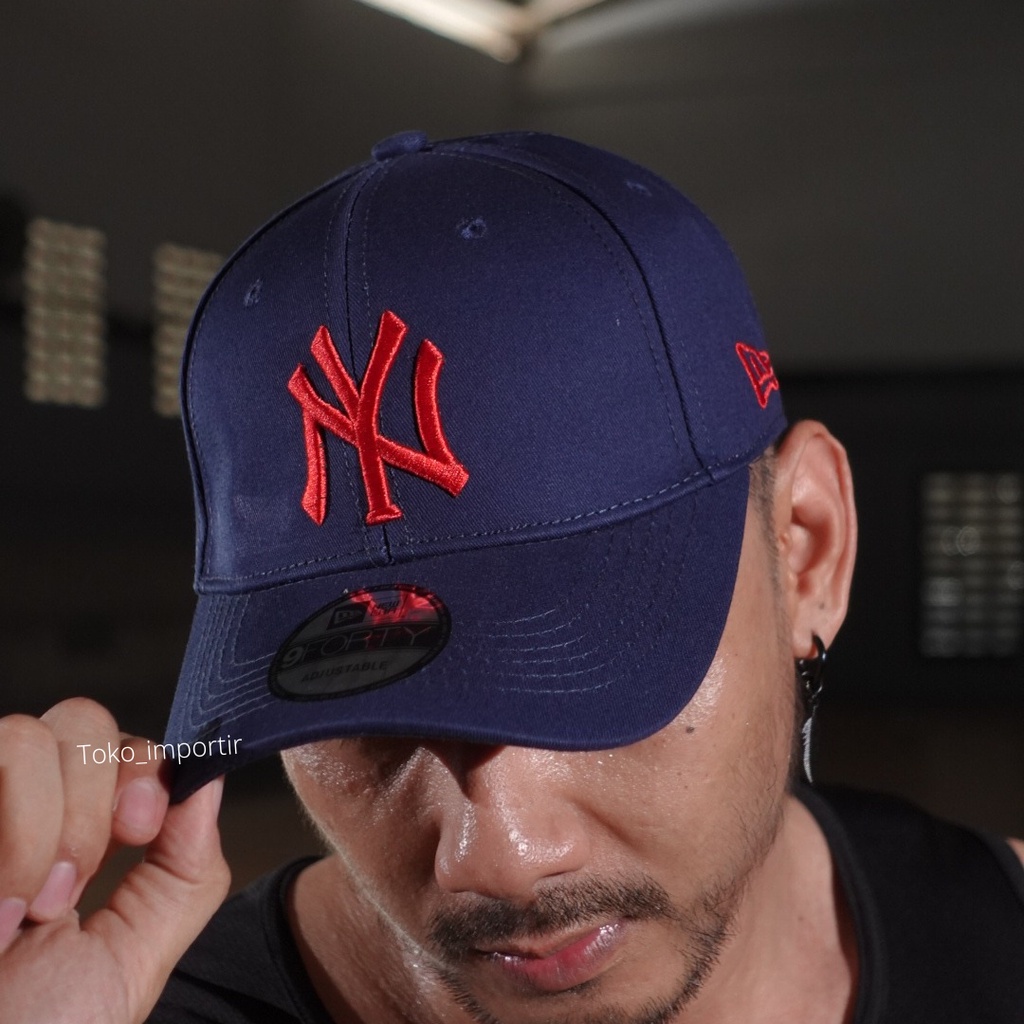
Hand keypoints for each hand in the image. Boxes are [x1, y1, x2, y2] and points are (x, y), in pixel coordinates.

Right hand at [0, 698, 229, 1023]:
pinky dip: (2, 840)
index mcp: (73, 839)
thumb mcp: (130, 961)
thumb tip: (211, 780)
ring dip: (36, 831)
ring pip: (25, 736)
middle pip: (82, 721)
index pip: (125, 744)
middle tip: (65, 893)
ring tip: (16, 914)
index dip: (144, 769)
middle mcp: (15, 812)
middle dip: (88, 805)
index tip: (142, 827)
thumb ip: (184, 870)